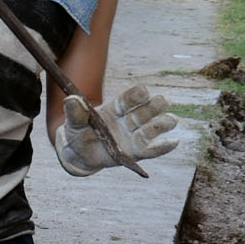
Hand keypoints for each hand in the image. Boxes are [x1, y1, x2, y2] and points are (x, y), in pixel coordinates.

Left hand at [54, 83, 176, 176]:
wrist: (80, 152)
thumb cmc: (78, 132)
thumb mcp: (73, 123)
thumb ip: (74, 112)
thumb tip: (71, 99)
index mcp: (113, 109)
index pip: (126, 101)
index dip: (135, 96)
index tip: (143, 91)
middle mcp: (126, 121)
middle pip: (142, 113)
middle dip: (153, 107)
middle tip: (164, 100)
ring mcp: (132, 137)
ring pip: (149, 130)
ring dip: (161, 125)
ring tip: (172, 120)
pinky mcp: (135, 153)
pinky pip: (150, 151)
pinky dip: (163, 147)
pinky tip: (174, 142)